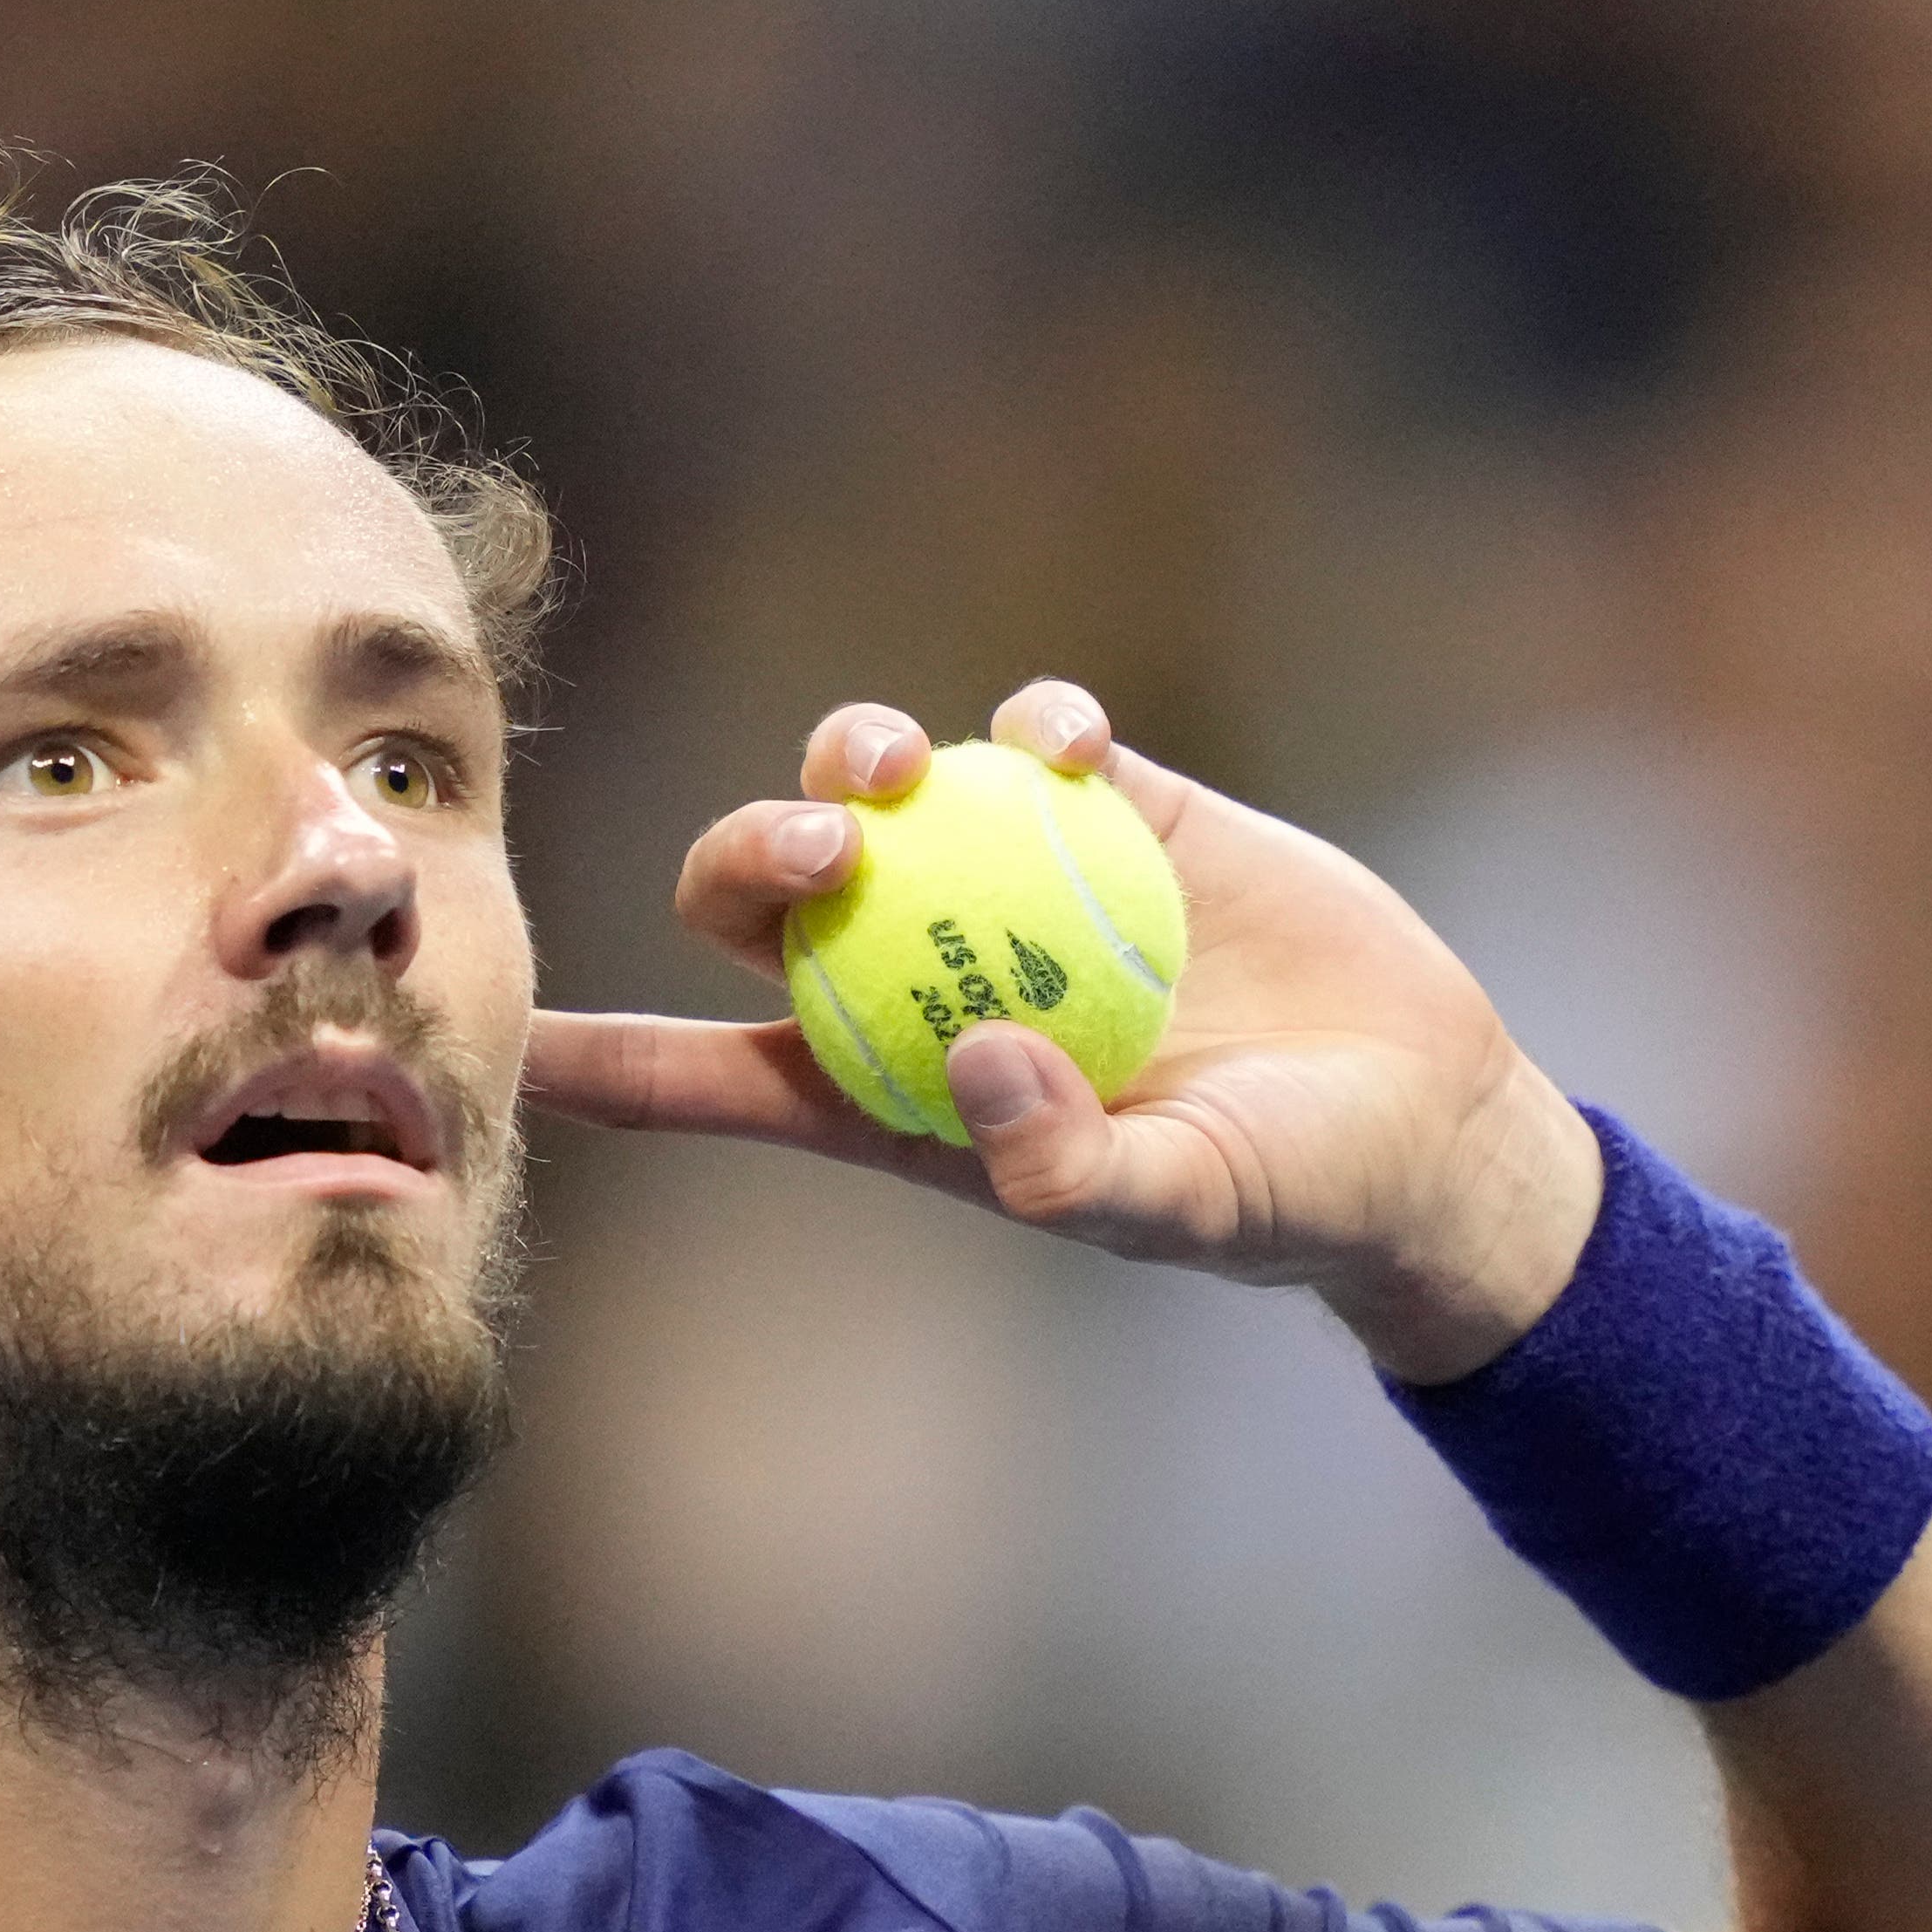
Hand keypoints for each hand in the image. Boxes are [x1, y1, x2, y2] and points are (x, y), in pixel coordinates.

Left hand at [520, 678, 1605, 1380]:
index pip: (715, 1077)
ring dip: (854, 761)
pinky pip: (1028, 736)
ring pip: (868, 791)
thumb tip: (979, 1063)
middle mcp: (922, 978)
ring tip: (907, 768)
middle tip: (830, 848)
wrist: (1424, 1116)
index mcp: (894, 1097)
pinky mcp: (1112, 810)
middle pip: (762, 899)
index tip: (507, 1037)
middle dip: (749, 853)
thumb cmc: (1284, 1196)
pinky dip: (1029, 721)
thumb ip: (1075, 1169)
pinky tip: (1072, 744)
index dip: (608, 1059)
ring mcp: (1008, 882)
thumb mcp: (1183, 1210)